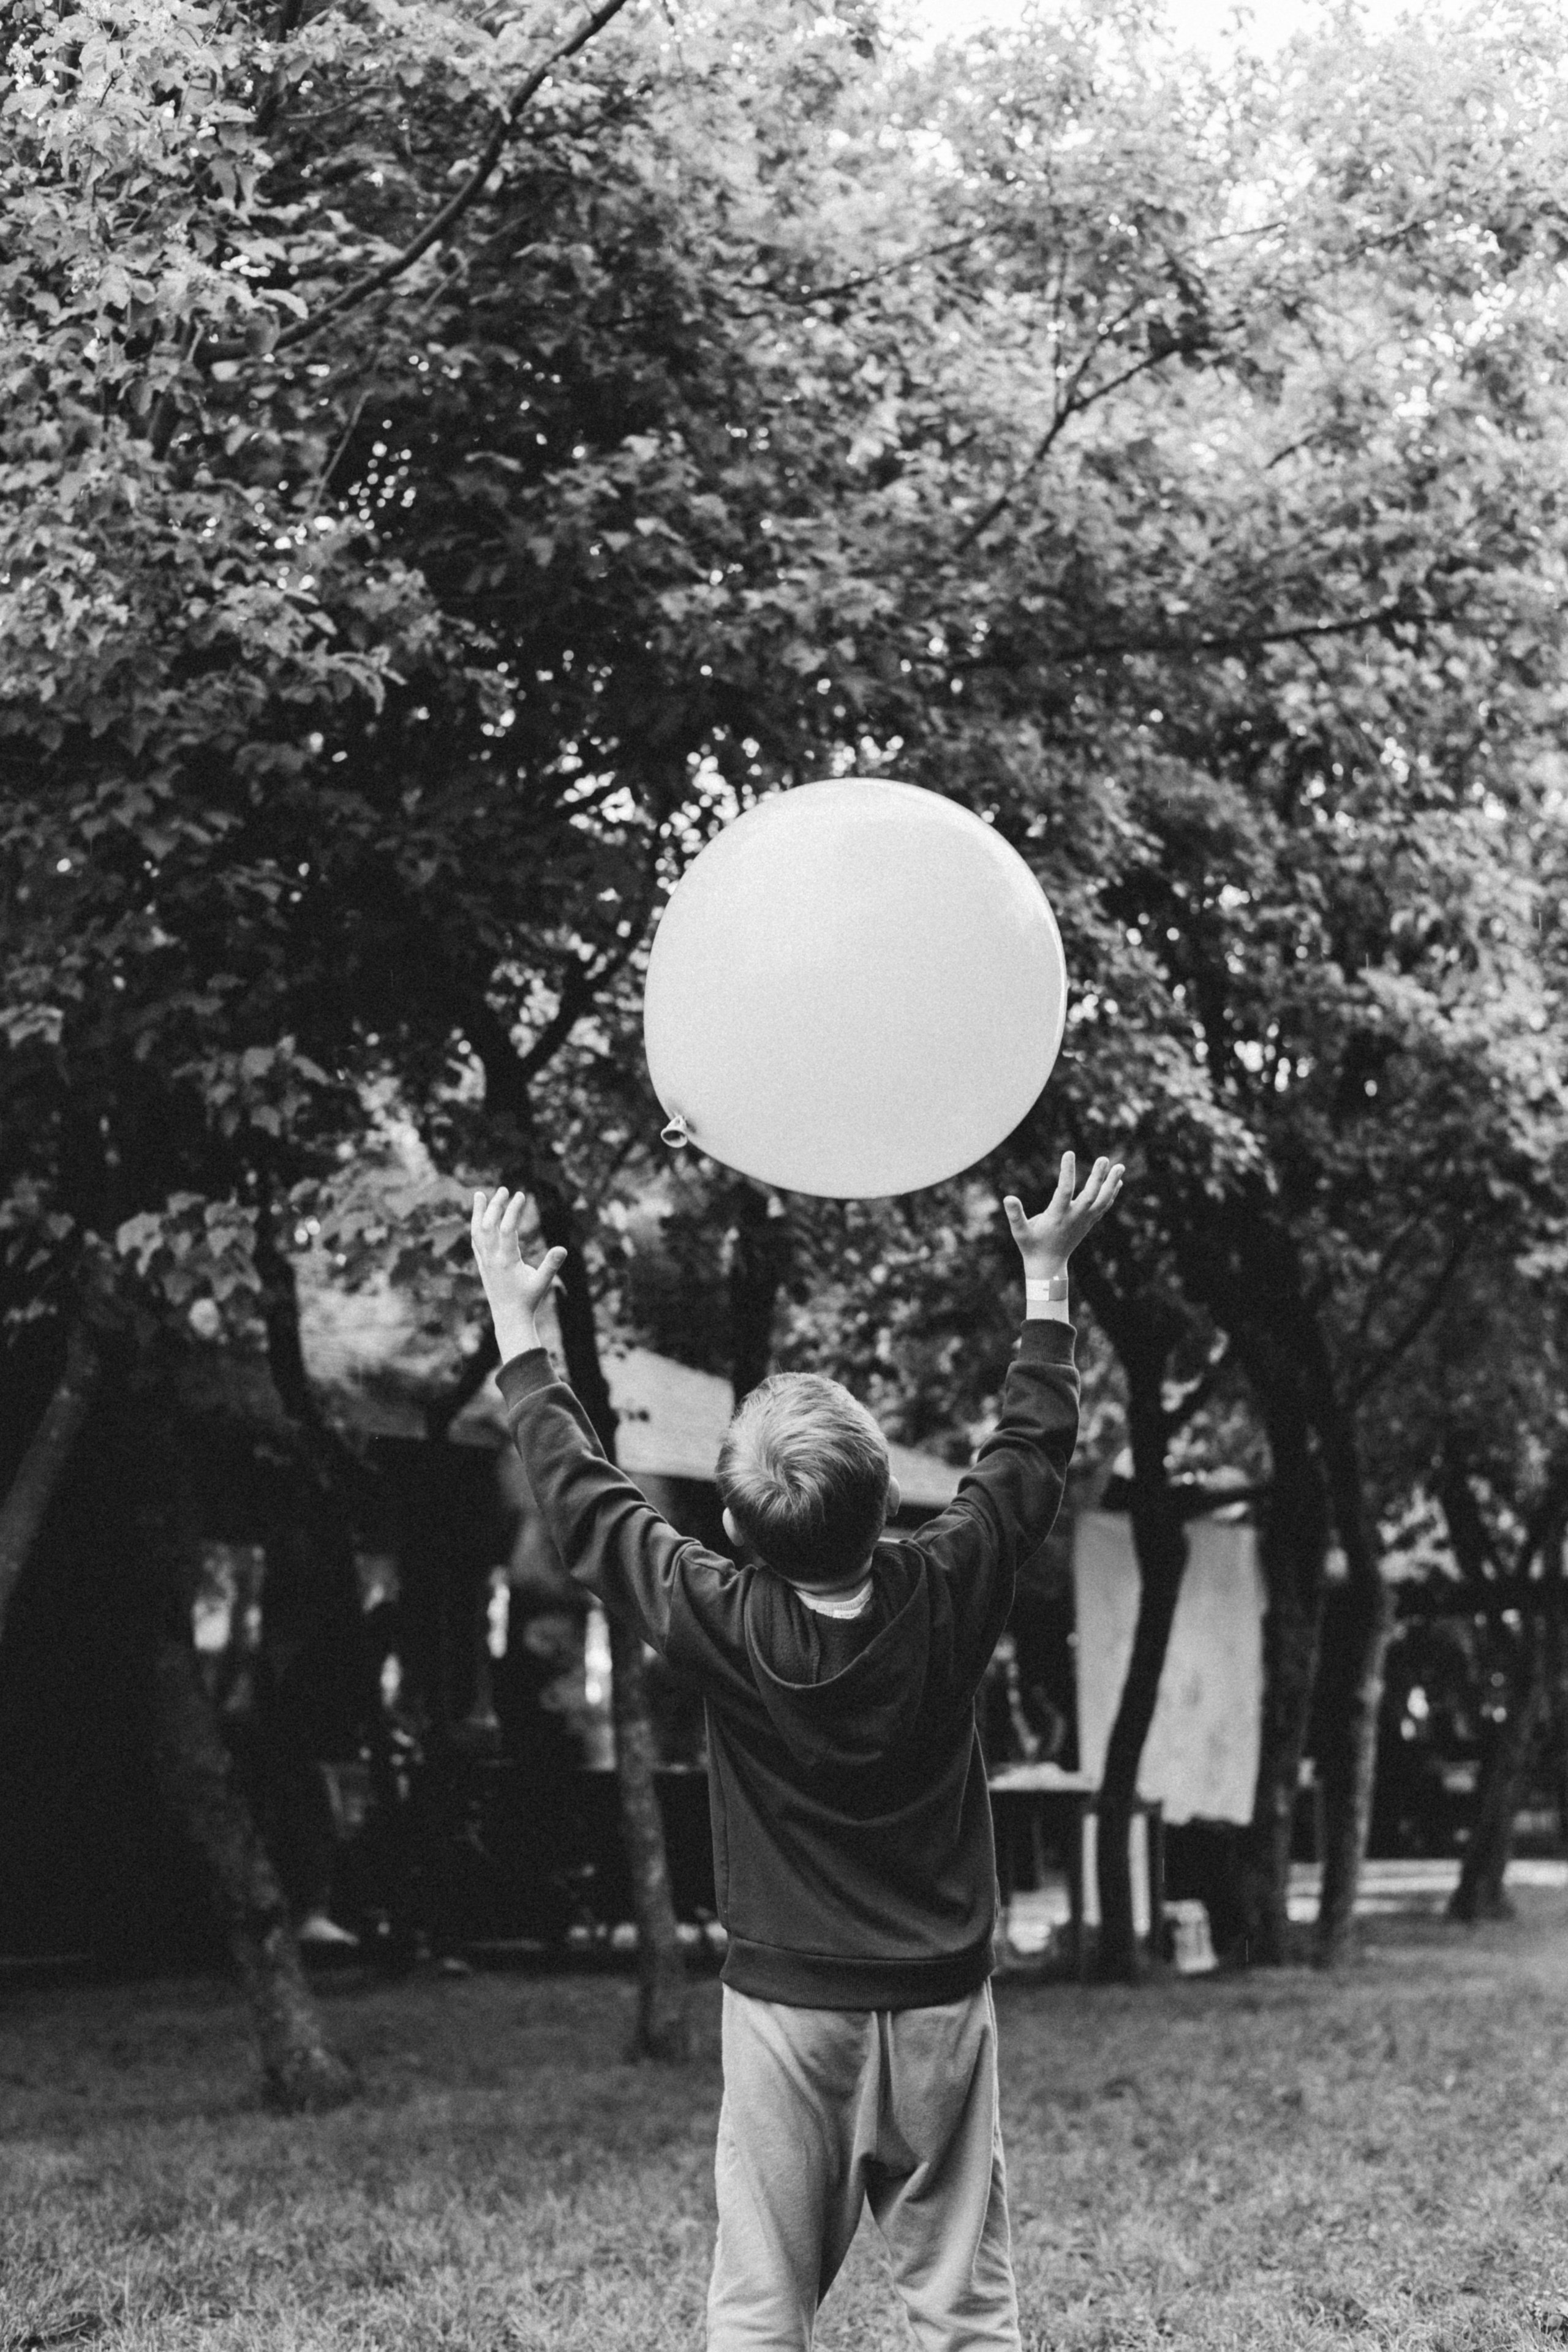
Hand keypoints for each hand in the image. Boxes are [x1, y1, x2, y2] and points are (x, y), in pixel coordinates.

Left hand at [470, 1186, 567, 1359]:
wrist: (509, 1317)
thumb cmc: (528, 1300)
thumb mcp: (543, 1282)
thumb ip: (551, 1265)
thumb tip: (563, 1249)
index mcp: (506, 1260)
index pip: (507, 1228)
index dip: (513, 1210)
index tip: (521, 1195)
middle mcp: (491, 1258)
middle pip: (488, 1224)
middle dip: (496, 1205)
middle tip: (505, 1190)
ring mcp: (484, 1261)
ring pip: (477, 1231)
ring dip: (478, 1212)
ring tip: (479, 1194)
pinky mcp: (482, 1264)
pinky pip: (475, 1240)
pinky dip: (475, 1226)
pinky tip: (477, 1217)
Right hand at [1003, 1152, 1124, 1279]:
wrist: (1049, 1266)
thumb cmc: (1031, 1247)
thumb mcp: (1020, 1232)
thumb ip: (1015, 1215)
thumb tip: (1008, 1198)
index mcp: (1057, 1216)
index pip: (1064, 1190)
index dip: (1067, 1171)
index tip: (1068, 1153)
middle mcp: (1074, 1217)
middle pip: (1091, 1195)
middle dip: (1098, 1177)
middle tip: (1103, 1158)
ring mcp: (1084, 1221)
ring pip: (1103, 1201)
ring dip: (1111, 1184)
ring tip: (1120, 1166)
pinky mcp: (1088, 1223)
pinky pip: (1103, 1207)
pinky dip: (1112, 1194)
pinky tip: (1117, 1182)